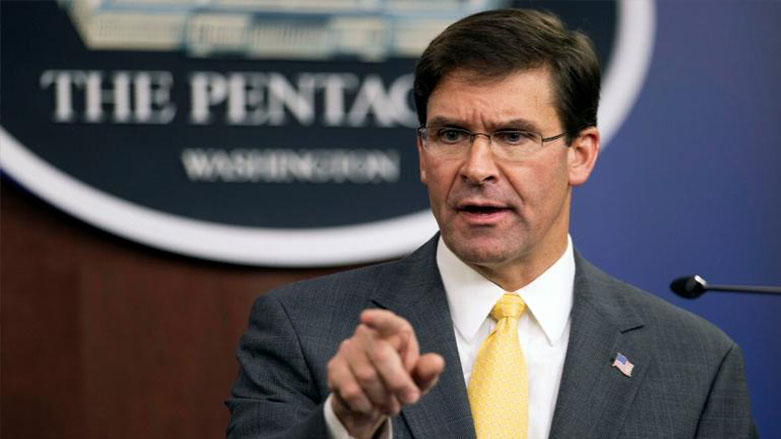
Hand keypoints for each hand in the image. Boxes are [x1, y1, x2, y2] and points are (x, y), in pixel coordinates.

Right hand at [327, 309, 444, 438]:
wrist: (369, 403)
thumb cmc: (397, 384)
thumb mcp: (417, 381)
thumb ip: (427, 371)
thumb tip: (437, 361)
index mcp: (392, 332)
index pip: (388, 320)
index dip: (379, 318)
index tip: (366, 317)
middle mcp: (367, 335)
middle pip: (381, 353)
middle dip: (398, 381)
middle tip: (410, 399)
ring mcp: (348, 349)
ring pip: (367, 375)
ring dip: (383, 398)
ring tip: (391, 406)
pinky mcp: (335, 367)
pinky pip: (351, 389)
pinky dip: (365, 404)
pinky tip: (370, 406)